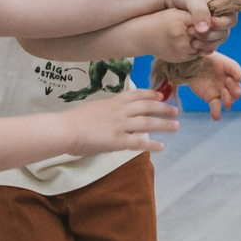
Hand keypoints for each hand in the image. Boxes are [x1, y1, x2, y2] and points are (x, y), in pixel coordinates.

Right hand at [53, 84, 180, 155]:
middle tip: (175, 110)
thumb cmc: (74, 121)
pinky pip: (139, 143)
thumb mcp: (94, 109)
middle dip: (163, 107)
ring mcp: (120, 125)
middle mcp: (119, 111)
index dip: (151, 94)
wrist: (64, 129)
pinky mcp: (117, 141)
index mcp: (113, 102)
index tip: (161, 94)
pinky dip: (152, 144)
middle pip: (147, 106)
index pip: (136, 94)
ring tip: (176, 126)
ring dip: (164, 124)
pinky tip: (162, 146)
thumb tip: (114, 115)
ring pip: (147, 123)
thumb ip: (107, 111)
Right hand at [131, 6, 212, 62]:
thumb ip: (195, 15)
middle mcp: (181, 36)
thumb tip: (215, 21)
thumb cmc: (163, 20)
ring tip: (201, 36)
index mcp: (180, 20)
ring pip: (203, 47)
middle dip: (210, 34)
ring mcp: (181, 49)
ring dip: (205, 43)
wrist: (144, 35)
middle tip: (212, 29)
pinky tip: (193, 43)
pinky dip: (198, 50)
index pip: (204, 23)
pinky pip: (197, 55)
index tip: (213, 21)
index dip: (211, 23)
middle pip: (206, 36)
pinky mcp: (181, 58)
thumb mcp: (177, 13)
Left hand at [158, 51, 240, 117]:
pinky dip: (216, 112)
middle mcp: (227, 80)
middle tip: (234, 93)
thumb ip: (219, 61)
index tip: (233, 78)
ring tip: (227, 104)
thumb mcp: (210, 55)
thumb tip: (236, 75)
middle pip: (235, 88)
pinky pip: (216, 106)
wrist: (188, 65)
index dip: (236, 76)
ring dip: (229, 101)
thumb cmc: (202, 58)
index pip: (236, 72)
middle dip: (236, 91)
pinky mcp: (211, 98)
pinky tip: (216, 117)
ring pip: (228, 98)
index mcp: (229, 68)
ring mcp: (220, 90)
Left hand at [162, 0, 232, 46]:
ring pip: (217, 40)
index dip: (221, 24)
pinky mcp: (205, 32)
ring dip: (206, 43)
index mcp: (225, 1)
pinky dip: (202, 48)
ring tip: (191, 41)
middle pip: (224, 32)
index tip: (209, 24)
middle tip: (192, 32)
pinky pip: (209, 44)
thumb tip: (205, 29)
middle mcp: (222, 14)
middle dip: (210, 35)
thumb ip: (199, 12)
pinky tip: (193, 48)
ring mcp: (214, 24)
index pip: (231, 19)